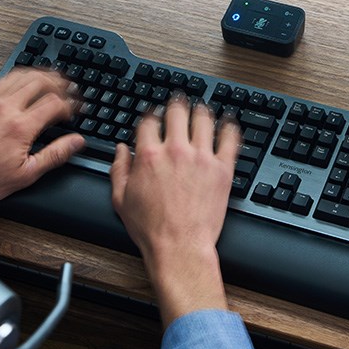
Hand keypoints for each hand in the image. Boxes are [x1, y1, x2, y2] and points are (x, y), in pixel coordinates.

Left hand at [0, 68, 84, 204]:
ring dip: (39, 75)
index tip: (75, 109)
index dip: (70, 104)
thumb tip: (76, 142)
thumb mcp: (27, 174)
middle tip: (68, 88)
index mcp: (20, 127)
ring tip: (51, 79)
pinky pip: (1, 79)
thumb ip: (55, 154)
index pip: (54, 103)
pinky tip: (22, 82)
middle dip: (59, 83)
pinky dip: (17, 77)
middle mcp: (4, 108)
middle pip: (40, 82)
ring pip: (21, 75)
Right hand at [110, 93, 240, 324]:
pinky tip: (228, 122)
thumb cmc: (152, 229)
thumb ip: (119, 169)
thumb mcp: (121, 199)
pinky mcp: (222, 169)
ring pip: (204, 119)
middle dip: (176, 104)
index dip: (152, 115)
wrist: (179, 246)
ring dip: (201, 110)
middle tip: (179, 101)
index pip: (150, 122)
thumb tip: (121, 150)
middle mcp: (176, 151)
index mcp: (149, 156)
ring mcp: (201, 158)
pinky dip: (229, 127)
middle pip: (177, 112)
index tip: (155, 115)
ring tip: (202, 107)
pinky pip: (229, 139)